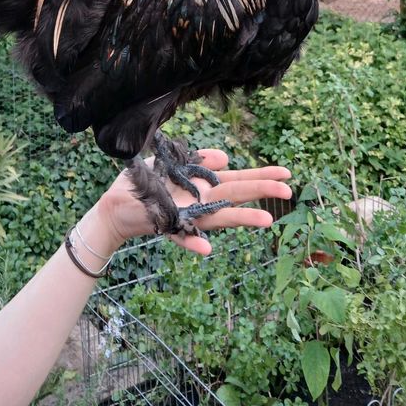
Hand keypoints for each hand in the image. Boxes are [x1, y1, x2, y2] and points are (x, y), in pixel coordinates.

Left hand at [93, 149, 291, 256]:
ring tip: (267, 220)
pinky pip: (181, 236)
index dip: (262, 176)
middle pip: (237, 194)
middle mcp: (201, 201)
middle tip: (289, 189)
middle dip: (262, 190)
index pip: (238, 178)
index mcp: (203, 184)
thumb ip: (198, 161)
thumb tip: (226, 157)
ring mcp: (188, 214)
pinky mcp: (167, 225)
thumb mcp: (172, 164)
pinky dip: (193, 243)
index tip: (287, 173)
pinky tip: (207, 249)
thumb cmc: (146, 184)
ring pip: (219, 217)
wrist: (116, 205)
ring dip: (242, 219)